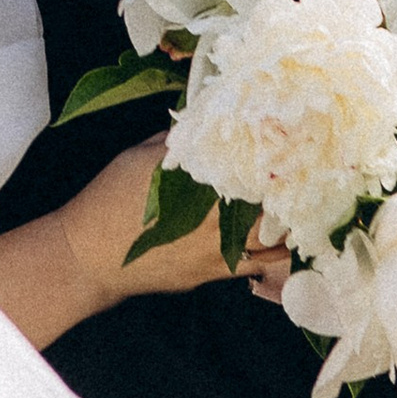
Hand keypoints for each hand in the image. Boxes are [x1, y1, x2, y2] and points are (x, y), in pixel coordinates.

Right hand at [60, 138, 290, 311]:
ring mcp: (216, 254)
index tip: (300, 151)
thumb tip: (206, 122)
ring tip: (299, 209)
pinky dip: (270, 251)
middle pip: (273, 211)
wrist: (88, 256)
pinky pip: (254, 264)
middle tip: (308, 180)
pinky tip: (273, 236)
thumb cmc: (109, 199)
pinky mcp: (212, 275)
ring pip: (273, 244)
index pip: (255, 174)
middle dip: (293, 197)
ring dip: (288, 227)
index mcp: (199, 187)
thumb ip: (178, 142)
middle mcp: (214, 222)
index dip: (281, 164)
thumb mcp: (139, 157)